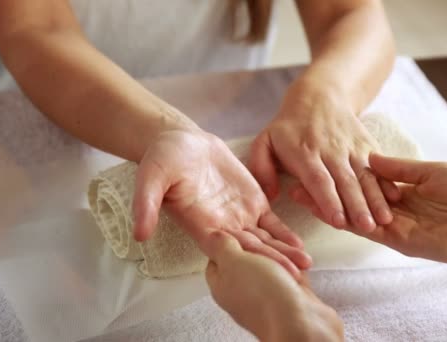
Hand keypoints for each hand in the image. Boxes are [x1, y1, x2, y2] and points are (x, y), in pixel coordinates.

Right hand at [131, 129, 311, 277]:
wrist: (182, 140)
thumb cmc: (163, 158)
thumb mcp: (151, 177)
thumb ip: (146, 204)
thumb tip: (139, 234)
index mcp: (200, 225)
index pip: (226, 249)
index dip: (244, 261)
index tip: (264, 275)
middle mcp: (222, 227)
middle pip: (250, 251)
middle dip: (272, 263)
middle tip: (296, 276)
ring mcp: (239, 216)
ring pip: (264, 240)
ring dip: (283, 252)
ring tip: (306, 264)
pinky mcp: (252, 202)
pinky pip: (271, 223)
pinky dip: (285, 233)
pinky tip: (301, 244)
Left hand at [204, 231, 343, 341]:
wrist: (300, 324)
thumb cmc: (263, 295)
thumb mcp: (234, 262)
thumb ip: (222, 246)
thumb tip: (212, 236)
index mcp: (222, 282)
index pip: (219, 257)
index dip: (228, 241)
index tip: (241, 229)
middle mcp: (241, 290)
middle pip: (249, 256)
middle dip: (263, 245)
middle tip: (270, 240)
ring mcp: (265, 295)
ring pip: (273, 264)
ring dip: (284, 256)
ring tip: (295, 254)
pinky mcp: (288, 298)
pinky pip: (290, 275)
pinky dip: (296, 266)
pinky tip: (302, 261)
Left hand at [249, 82, 398, 232]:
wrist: (319, 96)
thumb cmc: (288, 127)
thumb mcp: (264, 141)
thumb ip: (261, 168)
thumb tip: (268, 195)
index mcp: (304, 153)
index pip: (319, 180)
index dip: (328, 200)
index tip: (338, 221)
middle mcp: (331, 151)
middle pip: (346, 181)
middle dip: (358, 206)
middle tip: (367, 227)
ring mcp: (352, 148)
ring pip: (366, 176)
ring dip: (376, 199)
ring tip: (385, 219)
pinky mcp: (367, 146)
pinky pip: (379, 167)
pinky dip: (388, 182)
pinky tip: (396, 198)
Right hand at [292, 154, 446, 287]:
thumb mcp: (432, 171)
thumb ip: (400, 169)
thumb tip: (371, 158)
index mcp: (406, 192)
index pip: (366, 183)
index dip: (342, 175)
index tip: (319, 162)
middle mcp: (396, 211)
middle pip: (353, 199)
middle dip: (325, 191)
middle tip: (297, 179)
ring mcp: (394, 227)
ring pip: (352, 215)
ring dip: (326, 205)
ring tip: (297, 193)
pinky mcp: (397, 240)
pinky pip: (365, 228)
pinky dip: (342, 218)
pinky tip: (321, 208)